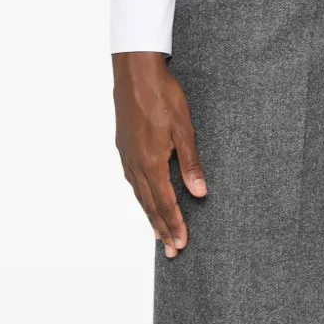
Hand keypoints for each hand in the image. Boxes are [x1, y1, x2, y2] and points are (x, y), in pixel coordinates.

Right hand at [112, 52, 206, 257]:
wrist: (134, 71)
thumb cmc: (162, 95)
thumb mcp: (184, 128)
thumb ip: (191, 163)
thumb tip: (200, 193)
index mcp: (152, 161)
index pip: (165, 203)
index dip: (174, 225)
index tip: (182, 244)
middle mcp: (136, 164)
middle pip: (150, 206)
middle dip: (162, 230)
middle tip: (172, 252)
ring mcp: (127, 156)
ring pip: (139, 196)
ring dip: (151, 218)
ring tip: (159, 236)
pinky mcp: (124, 148)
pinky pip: (133, 182)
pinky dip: (141, 199)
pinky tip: (146, 202)